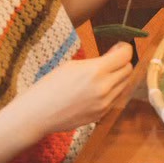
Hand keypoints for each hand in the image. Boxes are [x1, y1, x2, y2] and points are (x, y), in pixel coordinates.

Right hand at [14, 44, 133, 136]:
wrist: (35, 115)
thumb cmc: (49, 86)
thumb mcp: (72, 66)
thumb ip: (97, 61)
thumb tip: (115, 55)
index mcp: (95, 71)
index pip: (125, 55)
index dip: (124, 48)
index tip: (119, 47)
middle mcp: (104, 88)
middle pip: (128, 69)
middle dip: (123, 62)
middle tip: (112, 59)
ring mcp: (104, 104)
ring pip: (124, 84)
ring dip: (118, 77)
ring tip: (103, 74)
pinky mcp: (101, 114)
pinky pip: (115, 98)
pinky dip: (112, 90)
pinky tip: (97, 88)